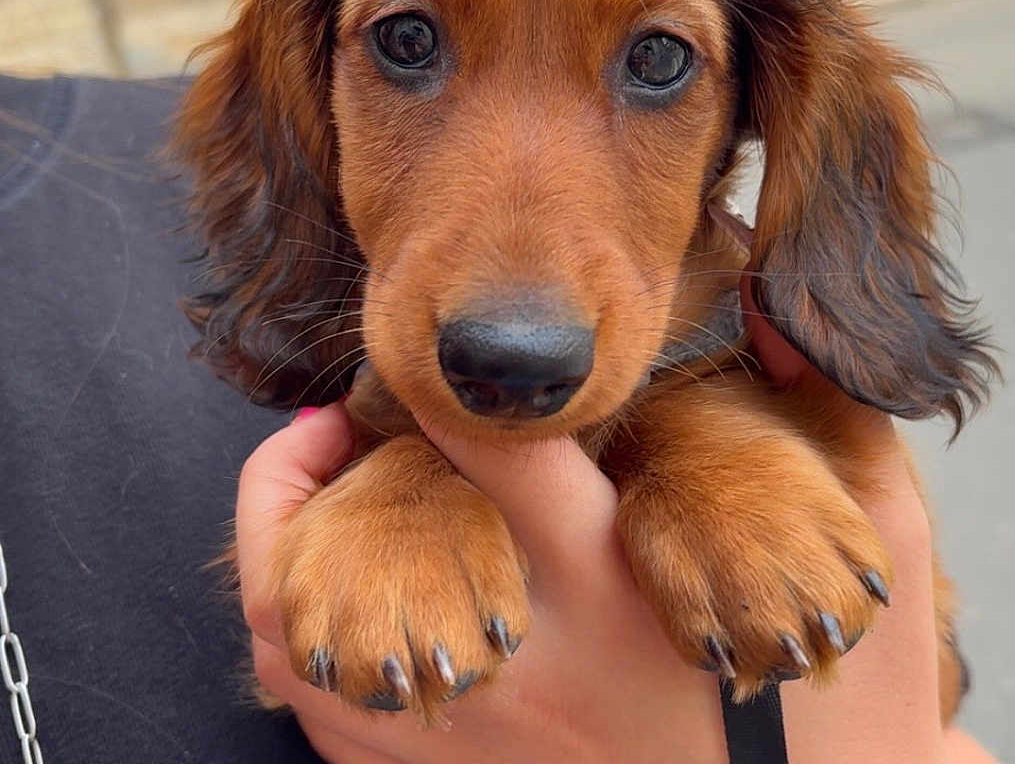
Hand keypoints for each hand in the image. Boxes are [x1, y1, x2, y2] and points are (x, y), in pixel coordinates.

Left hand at [236, 274, 995, 762]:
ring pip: (312, 648)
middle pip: (364, 548)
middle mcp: (535, 657)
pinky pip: (330, 728)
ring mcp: (485, 743)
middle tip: (328, 421)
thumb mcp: (884, 541)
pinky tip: (341, 602)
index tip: (418, 341)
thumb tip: (770, 308)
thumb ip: (834, 416)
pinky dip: (307, 650)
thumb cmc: (855, 696)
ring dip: (280, 559)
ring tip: (305, 502)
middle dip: (312, 466)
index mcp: (622, 575)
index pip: (493, 447)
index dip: (433, 376)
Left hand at [239, 403, 726, 762]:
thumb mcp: (598, 544)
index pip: (292, 548)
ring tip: (355, 503)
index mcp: (414, 636)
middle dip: (282, 504)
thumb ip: (520, 463)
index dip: (302, 458)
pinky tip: (382, 584)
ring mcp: (386, 747)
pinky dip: (323, 623)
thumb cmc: (644, 670)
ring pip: (285, 652)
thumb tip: (443, 388)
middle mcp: (383, 702)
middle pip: (268, 601)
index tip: (350, 410)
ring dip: (298, 565)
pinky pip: (318, 699)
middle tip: (336, 445)